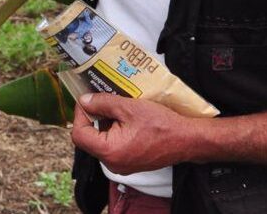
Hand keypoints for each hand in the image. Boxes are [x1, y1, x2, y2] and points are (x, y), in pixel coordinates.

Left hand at [70, 93, 200, 173]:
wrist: (187, 140)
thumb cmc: (160, 124)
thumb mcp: (128, 107)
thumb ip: (102, 103)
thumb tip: (84, 101)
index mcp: (109, 151)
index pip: (79, 134)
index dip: (80, 115)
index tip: (86, 100)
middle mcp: (112, 164)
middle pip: (89, 139)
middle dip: (93, 118)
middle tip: (100, 100)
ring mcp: (121, 165)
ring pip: (101, 142)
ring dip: (104, 124)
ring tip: (115, 106)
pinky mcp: (130, 163)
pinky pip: (113, 146)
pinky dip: (114, 131)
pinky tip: (125, 118)